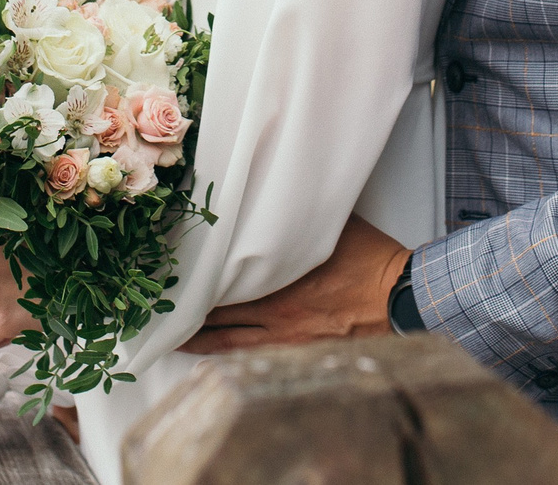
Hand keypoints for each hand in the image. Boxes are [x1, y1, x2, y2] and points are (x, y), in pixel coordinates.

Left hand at [182, 215, 407, 354]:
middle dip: (183, 316)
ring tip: (170, 340)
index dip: (190, 284)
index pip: (219, 282)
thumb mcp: (329, 227)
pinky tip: (210, 361)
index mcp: (277, 279)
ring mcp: (286, 339)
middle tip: (154, 314)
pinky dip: (227, 358)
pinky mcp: (299, 354)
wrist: (403, 298)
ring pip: (227, 344)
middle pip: (215, 318)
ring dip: (197, 341)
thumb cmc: (370, 259)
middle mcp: (274, 312)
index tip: (165, 279)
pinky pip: (252, 358)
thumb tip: (271, 197)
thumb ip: (293, 219)